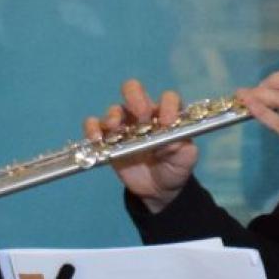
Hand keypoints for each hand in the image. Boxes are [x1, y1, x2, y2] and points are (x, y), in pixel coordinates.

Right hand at [84, 78, 193, 212]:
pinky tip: (96, 139)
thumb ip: (183, 149)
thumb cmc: (175, 167)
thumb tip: (170, 142)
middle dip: (135, 98)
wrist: (157, 188)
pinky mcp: (106, 139)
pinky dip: (91, 128)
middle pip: (134, 91)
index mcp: (165, 114)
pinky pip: (93, 126)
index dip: (168, 105)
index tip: (167, 123)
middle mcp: (143, 115)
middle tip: (140, 113)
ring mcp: (123, 126)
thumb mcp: (186, 159)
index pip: (167, 98)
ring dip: (112, 115)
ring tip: (114, 127)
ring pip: (113, 109)